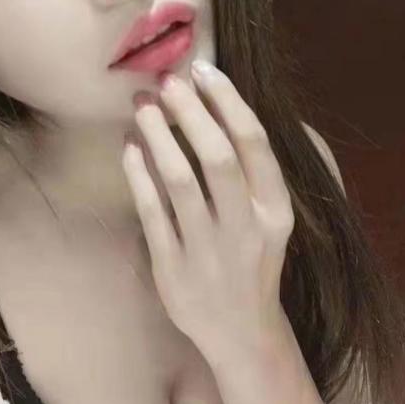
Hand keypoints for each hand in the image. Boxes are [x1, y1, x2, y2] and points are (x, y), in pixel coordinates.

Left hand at [122, 60, 293, 358]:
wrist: (241, 333)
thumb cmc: (253, 262)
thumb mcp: (270, 219)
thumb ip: (254, 171)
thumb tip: (222, 105)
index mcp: (275, 211)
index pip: (254, 143)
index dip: (227, 100)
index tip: (203, 70)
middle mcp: (245, 228)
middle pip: (216, 157)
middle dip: (189, 112)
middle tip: (166, 82)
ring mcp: (208, 251)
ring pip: (179, 181)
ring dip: (158, 135)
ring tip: (142, 106)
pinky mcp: (173, 269)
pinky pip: (151, 213)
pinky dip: (138, 175)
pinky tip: (129, 148)